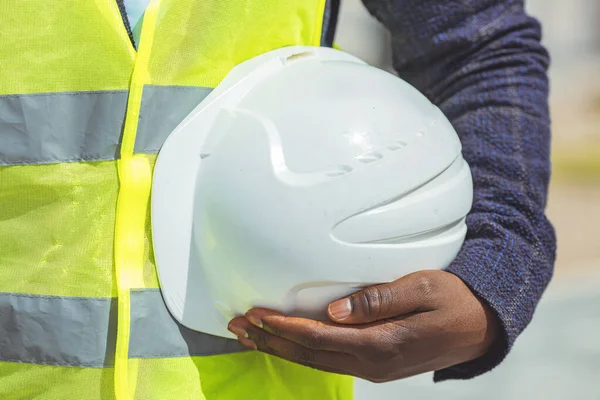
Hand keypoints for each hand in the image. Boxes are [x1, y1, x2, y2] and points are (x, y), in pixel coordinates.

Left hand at [228, 270, 499, 381]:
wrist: (483, 326)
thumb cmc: (455, 301)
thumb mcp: (424, 289)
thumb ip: (380, 300)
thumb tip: (335, 312)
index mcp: (382, 344)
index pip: (319, 338)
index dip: (284, 327)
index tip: (255, 314)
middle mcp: (374, 363)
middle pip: (310, 355)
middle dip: (271, 341)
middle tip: (238, 327)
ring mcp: (375, 368)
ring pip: (317, 361)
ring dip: (283, 347)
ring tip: (253, 335)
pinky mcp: (378, 364)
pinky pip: (331, 360)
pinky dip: (304, 351)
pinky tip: (291, 342)